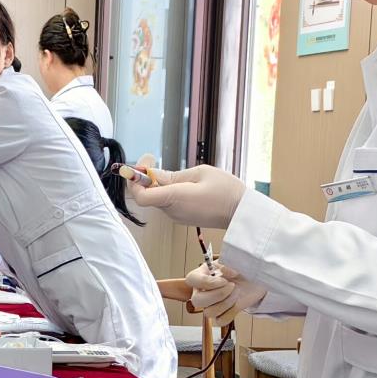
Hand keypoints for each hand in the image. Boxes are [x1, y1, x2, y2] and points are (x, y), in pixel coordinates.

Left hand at [124, 164, 246, 227]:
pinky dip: (167, 191)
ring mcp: (177, 216)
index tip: (139, 166)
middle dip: (144, 178)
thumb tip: (153, 174)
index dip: (134, 181)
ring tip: (168, 169)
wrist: (242, 214)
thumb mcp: (200, 173)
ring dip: (156, 184)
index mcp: (174, 198)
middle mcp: (172, 210)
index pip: (140, 196)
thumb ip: (173, 175)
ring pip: (157, 198)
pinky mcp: (183, 217)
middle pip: (147, 195)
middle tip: (151, 159)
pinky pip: (168, 203)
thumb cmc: (226, 191)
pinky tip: (180, 182)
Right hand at [186, 260, 267, 325]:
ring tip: (237, 292)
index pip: (192, 280)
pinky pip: (221, 321)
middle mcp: (202, 291)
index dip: (207, 282)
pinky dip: (231, 312)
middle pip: (197, 301)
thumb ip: (226, 263)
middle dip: (218, 295)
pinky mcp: (221, 315)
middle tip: (232, 286)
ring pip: (209, 312)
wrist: (255, 279)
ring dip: (226, 303)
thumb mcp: (233, 260)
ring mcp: (210, 305)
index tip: (224, 280)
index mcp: (201, 275)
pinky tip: (237, 303)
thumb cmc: (241, 269)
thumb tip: (223, 271)